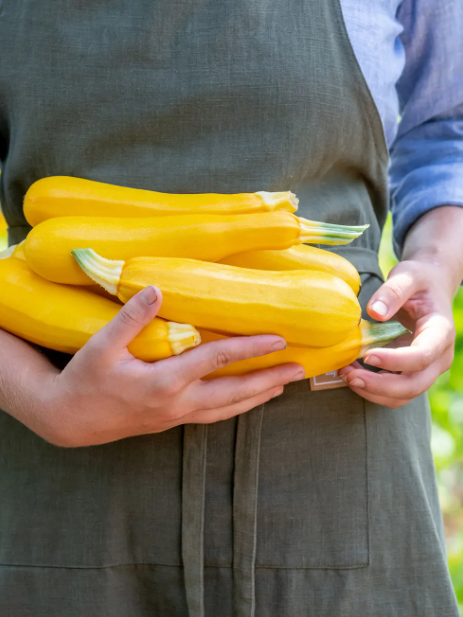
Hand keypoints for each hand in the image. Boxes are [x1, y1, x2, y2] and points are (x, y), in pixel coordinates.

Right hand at [34, 286, 303, 446]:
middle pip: (233, 392)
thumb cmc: (85, 379)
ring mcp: (176, 416)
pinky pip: (214, 415)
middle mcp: (176, 403)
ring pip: (227, 409)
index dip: (249, 347)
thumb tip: (156, 288)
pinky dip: (236, 407)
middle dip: (268, 380)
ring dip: (257, 397)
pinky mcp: (172, 421)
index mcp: (163, 382)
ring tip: (282, 387)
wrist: (69, 420)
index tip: (278, 339)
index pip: (216, 360)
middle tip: (298, 370)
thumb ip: (130, 319)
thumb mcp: (101, 346)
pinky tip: (247, 401)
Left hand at [338, 258, 455, 407]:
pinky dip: (371, 388)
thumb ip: (392, 292)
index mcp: (441, 332)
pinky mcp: (411, 373)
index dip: (395, 361)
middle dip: (380, 386)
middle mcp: (438, 356)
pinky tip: (351, 372)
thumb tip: (374, 311)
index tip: (368, 356)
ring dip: (372, 391)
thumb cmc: (419, 280)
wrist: (430, 287)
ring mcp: (426, 369)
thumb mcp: (407, 276)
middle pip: (414, 385)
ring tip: (345, 374)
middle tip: (348, 375)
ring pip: (403, 395)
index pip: (422, 356)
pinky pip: (393, 392)